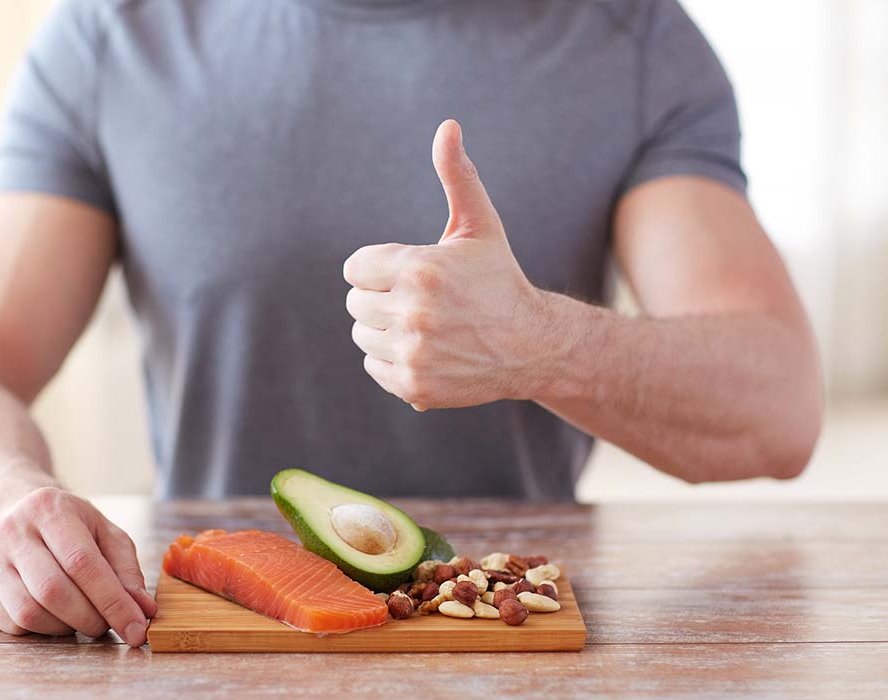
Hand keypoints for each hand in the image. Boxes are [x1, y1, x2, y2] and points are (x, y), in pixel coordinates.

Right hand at [0, 487, 157, 646]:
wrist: (15, 513)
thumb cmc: (70, 528)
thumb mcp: (105, 535)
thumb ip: (127, 571)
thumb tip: (144, 611)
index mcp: (50, 510)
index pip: (82, 562)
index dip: (112, 601)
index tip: (136, 629)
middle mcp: (13, 531)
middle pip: (53, 590)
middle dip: (90, 618)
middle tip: (108, 626)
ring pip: (29, 611)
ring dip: (65, 628)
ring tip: (82, 619)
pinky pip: (10, 624)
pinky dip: (40, 630)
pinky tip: (54, 617)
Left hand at [343, 119, 551, 410]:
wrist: (531, 345)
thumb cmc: (498, 279)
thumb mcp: (479, 225)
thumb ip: (456, 175)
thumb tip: (447, 125)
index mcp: (420, 270)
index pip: (355, 268)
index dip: (380, 268)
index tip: (410, 272)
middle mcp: (413, 314)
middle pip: (355, 302)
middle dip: (383, 297)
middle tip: (422, 300)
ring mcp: (413, 354)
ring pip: (362, 334)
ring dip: (385, 328)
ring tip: (425, 324)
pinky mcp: (413, 386)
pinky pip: (373, 365)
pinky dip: (392, 359)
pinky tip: (427, 349)